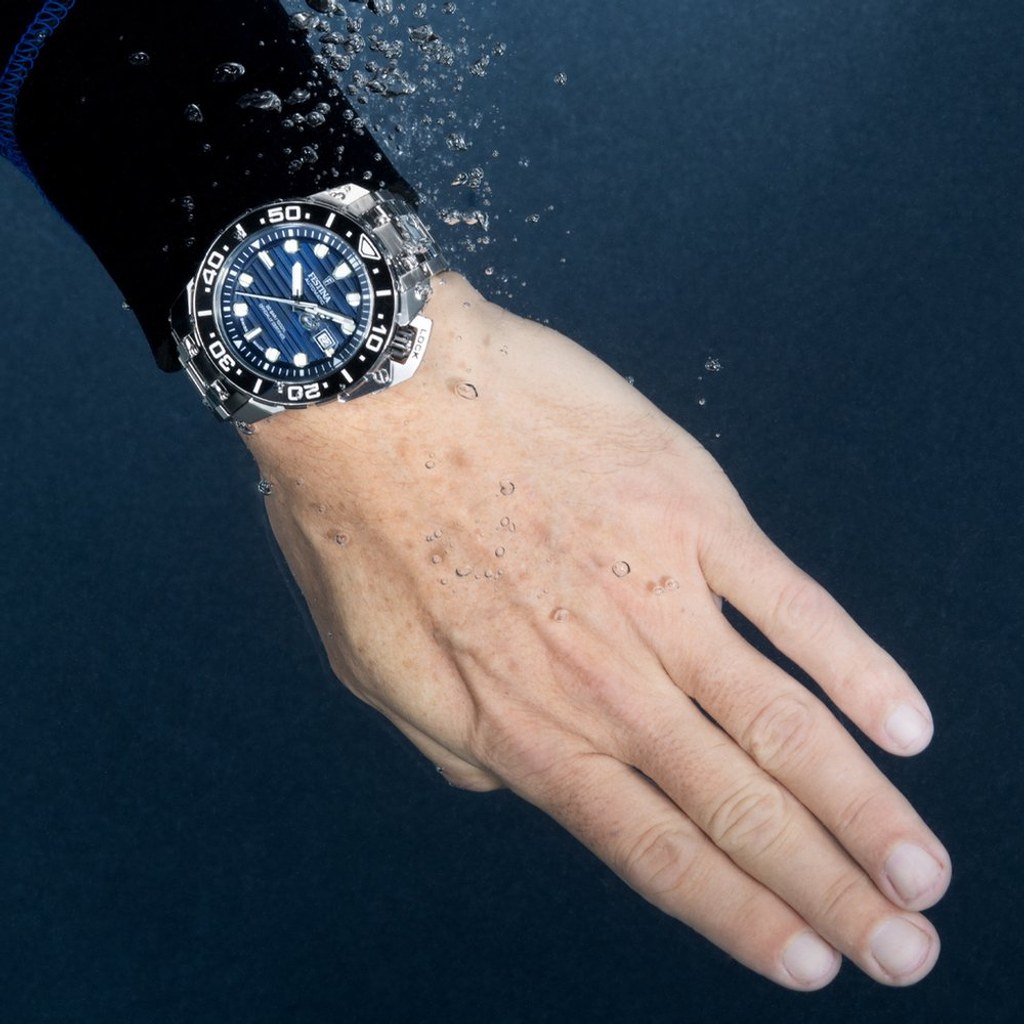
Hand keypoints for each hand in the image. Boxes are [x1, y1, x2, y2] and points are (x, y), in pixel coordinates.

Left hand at [243, 273, 949, 989]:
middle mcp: (605, 684)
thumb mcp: (376, 668)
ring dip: (862, 809)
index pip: (654, 851)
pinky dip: (855, 669)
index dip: (738, 915)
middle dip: (830, 891)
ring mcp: (654, 596)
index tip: (807, 964)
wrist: (374, 392)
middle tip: (908, 951)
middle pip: (737, 809)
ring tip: (923, 873)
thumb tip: (518, 787)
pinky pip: (789, 604)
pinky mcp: (686, 512)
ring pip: (782, 726)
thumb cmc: (361, 525)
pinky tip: (906, 725)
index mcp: (527, 729)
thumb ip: (457, 745)